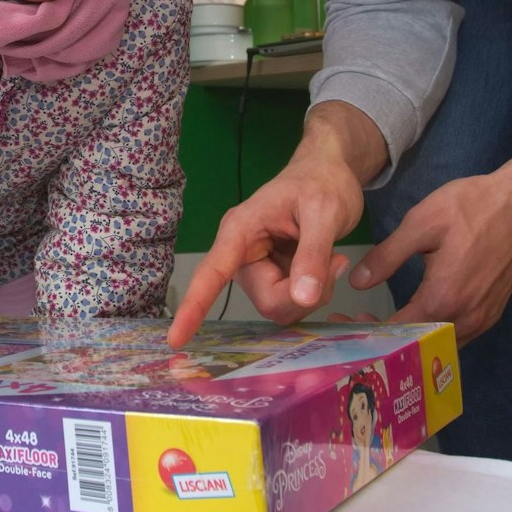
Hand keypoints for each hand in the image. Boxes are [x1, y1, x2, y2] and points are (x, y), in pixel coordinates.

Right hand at [167, 103, 383, 346]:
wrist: (331, 172)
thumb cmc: (322, 182)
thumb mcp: (324, 212)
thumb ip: (312, 255)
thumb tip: (302, 298)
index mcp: (240, 231)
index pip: (212, 273)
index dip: (194, 307)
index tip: (176, 339)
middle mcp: (243, 254)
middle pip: (266, 301)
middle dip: (303, 294)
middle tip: (335, 262)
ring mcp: (259, 268)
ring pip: (281, 307)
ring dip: (313, 293)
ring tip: (333, 258)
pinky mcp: (275, 276)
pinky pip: (293, 303)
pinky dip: (315, 291)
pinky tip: (329, 263)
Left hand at [348, 155, 511, 339]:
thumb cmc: (471, 208)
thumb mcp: (421, 223)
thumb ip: (387, 257)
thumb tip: (357, 283)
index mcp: (442, 298)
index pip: (398, 331)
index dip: (370, 332)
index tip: (349, 325)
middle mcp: (464, 318)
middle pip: (419, 344)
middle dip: (389, 338)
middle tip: (364, 323)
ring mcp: (482, 319)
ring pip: (441, 344)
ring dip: (414, 339)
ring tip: (388, 322)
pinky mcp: (493, 313)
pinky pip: (459, 336)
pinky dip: (436, 334)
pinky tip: (421, 317)